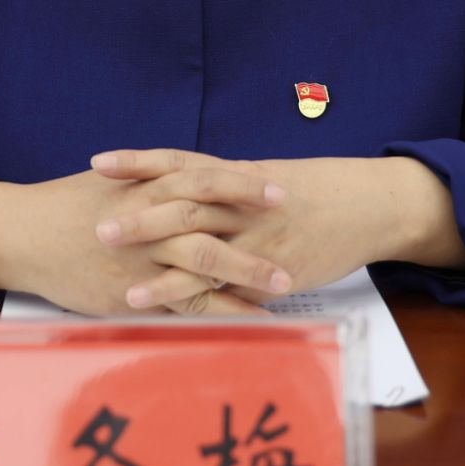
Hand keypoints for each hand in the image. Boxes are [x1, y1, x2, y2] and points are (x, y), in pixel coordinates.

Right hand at [0, 166, 294, 316]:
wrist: (21, 235)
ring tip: (284, 283)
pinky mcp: (132, 291)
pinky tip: (248, 321)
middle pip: (211, 216)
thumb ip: (152, 183)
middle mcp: (147, 219)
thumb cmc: (66, 207)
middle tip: (293, 226)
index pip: (202, 178)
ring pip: (203, 261)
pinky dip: (218, 312)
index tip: (277, 188)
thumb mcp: (111, 185)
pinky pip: (183, 304)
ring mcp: (141, 257)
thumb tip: (188, 180)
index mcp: (144, 187)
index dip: (242, 182)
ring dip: (246, 272)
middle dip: (254, 223)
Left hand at [92, 151, 463, 305]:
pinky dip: (188, 294)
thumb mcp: (266, 179)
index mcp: (237, 174)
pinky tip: (156, 303)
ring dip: (154, 260)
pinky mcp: (270, 268)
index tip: (99, 162)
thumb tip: (183, 192)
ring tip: (115, 270)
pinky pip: (224, 284)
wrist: (368, 205)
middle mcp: (242, 202)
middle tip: (95, 224)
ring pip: (198, 244)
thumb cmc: (316, 192)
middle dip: (137, 214)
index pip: (178, 162)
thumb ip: (225, 188)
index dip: (139, 162)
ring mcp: (256, 236)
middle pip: (181, 203)